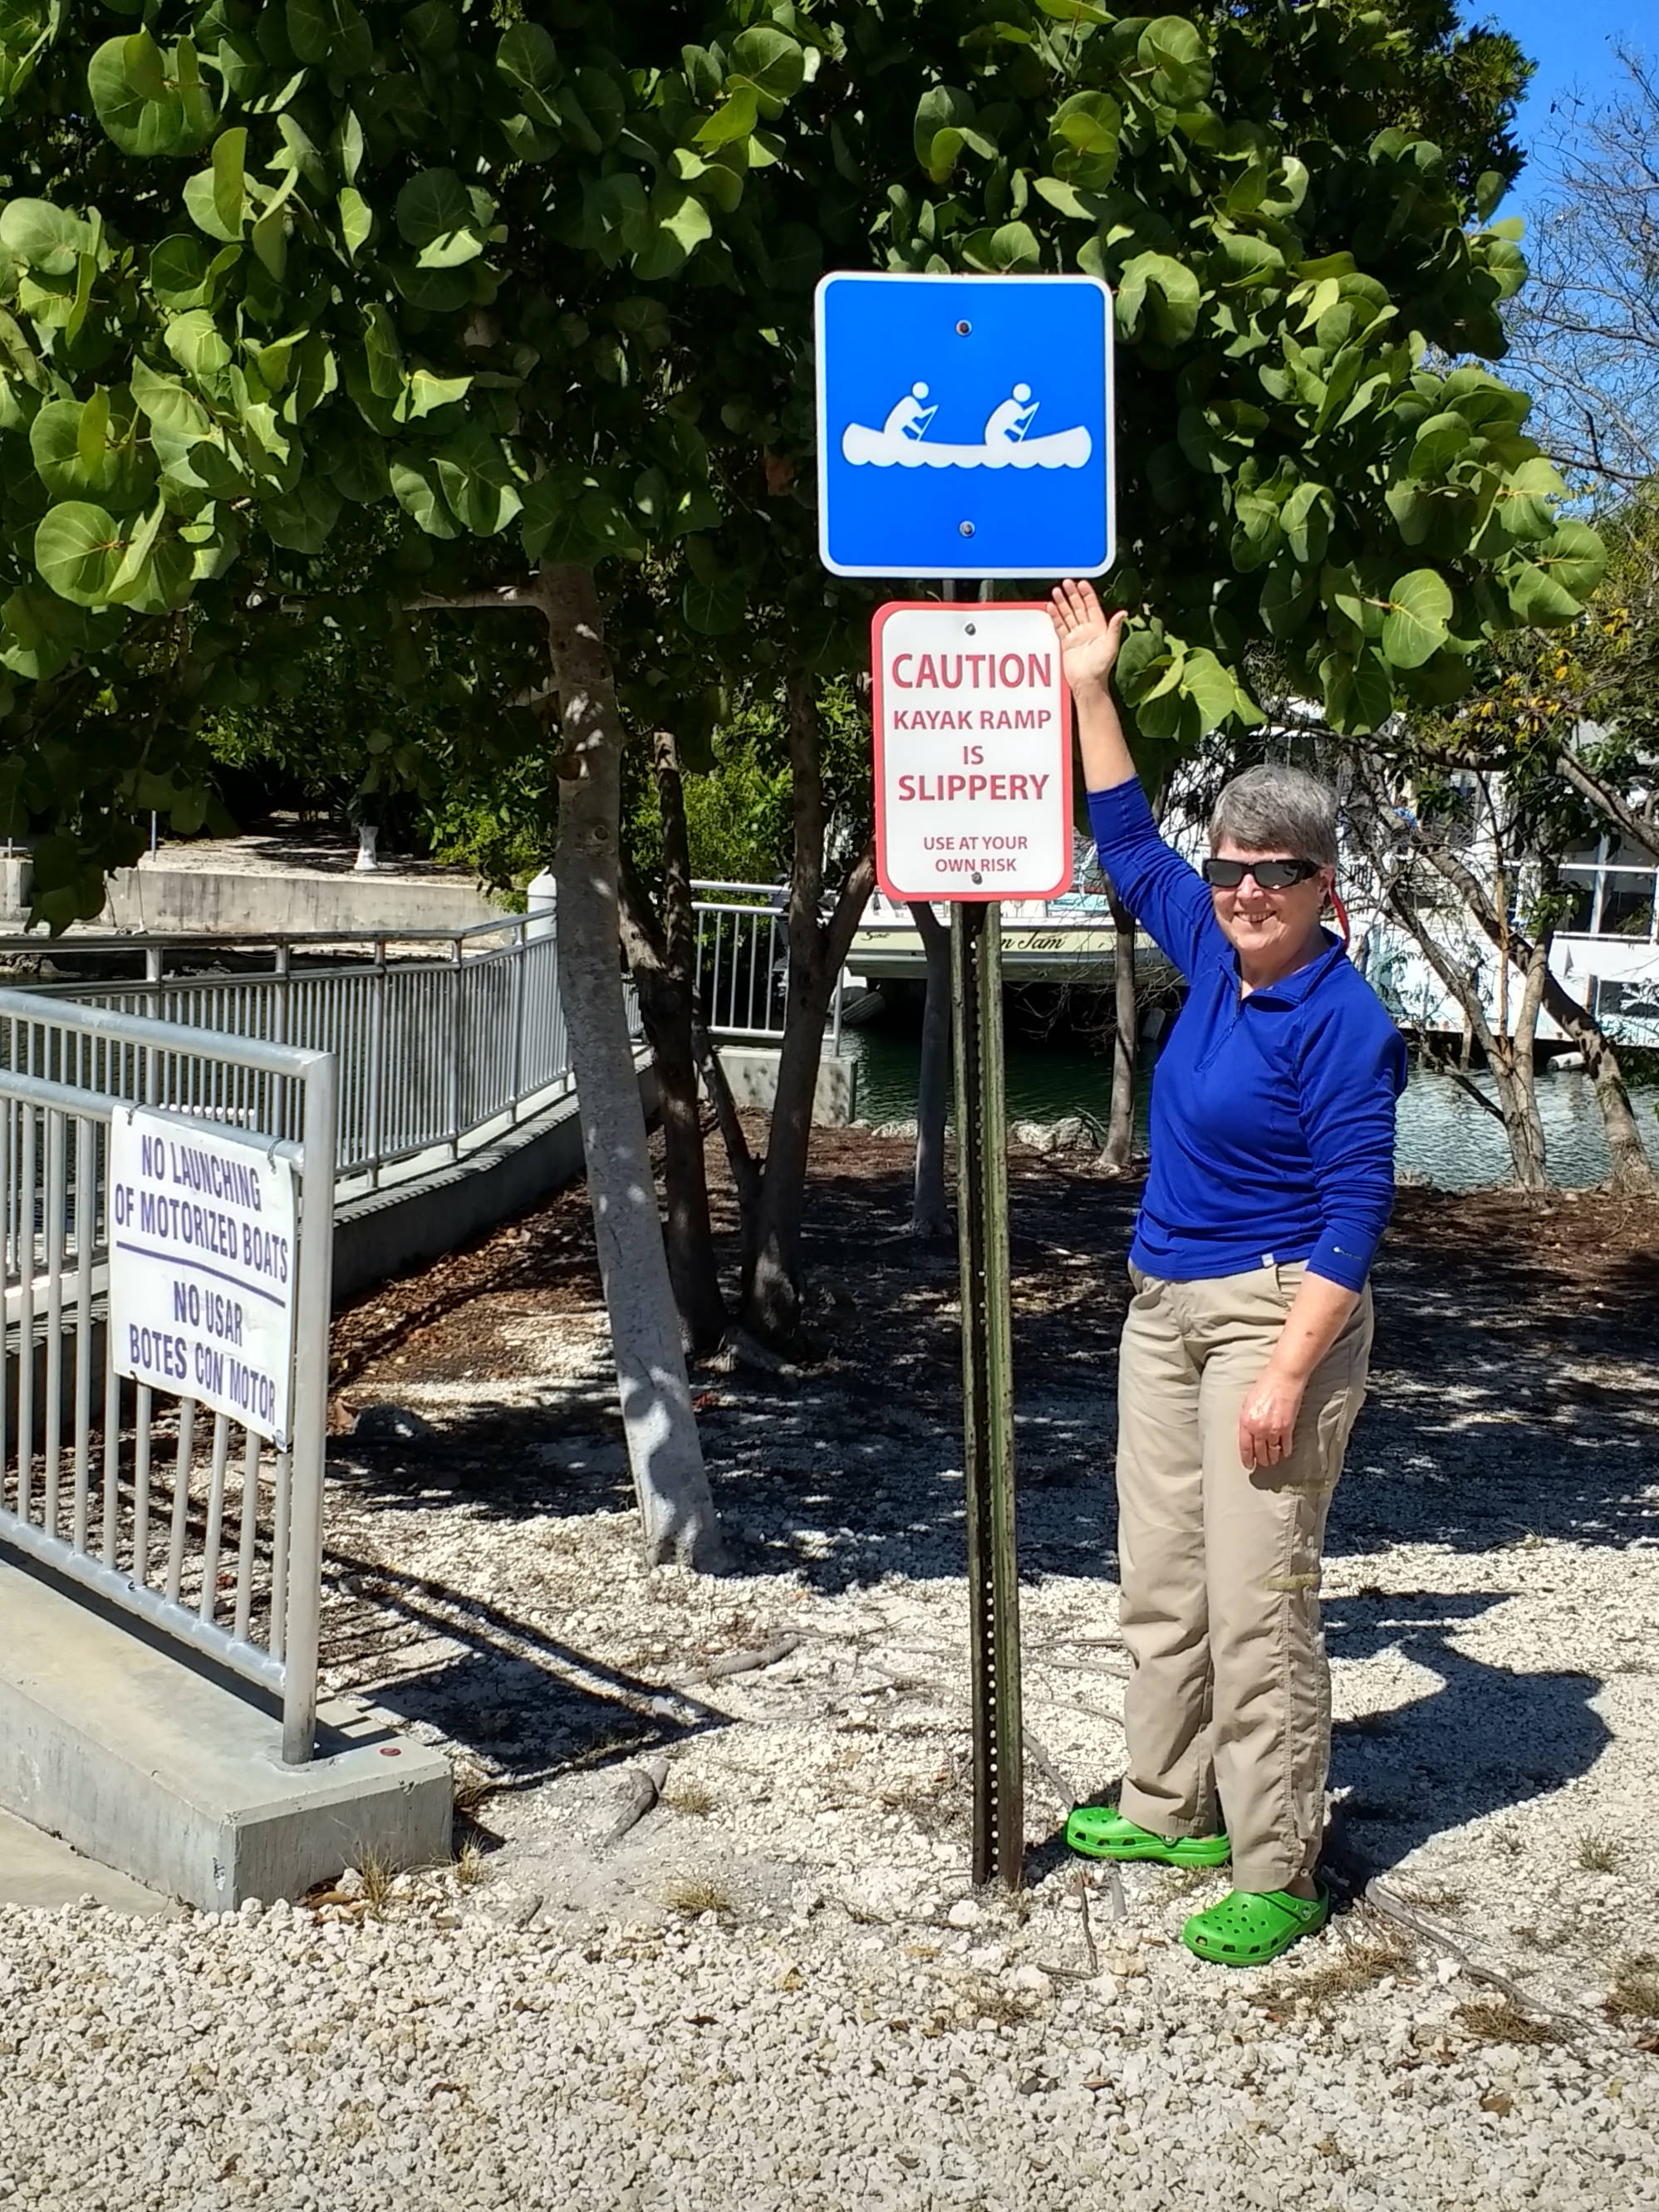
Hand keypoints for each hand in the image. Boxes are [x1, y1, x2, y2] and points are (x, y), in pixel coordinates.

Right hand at [1048, 578, 1127, 699]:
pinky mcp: (1066, 643)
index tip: (1082, 583)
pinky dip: (1055, 616)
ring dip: (1062, 603)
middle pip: (1078, 607)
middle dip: (1072, 595)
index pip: (1092, 606)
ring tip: (1056, 591)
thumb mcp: (1111, 645)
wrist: (1087, 683)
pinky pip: (1060, 626)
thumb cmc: (1101, 667)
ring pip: (1068, 615)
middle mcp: (1087, 629)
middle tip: (1066, 583)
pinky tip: (1051, 607)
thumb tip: (1123, 612)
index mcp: (1099, 628)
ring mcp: (1076, 636)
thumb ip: (1114, 628)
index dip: (1087, 594)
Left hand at [1237, 1362, 1306, 1470]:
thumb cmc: (1264, 1387)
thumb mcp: (1247, 1403)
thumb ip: (1246, 1420)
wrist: (1283, 1379)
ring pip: (1273, 1452)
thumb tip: (1247, 1433)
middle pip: (1259, 1452)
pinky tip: (1284, 1453)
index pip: (1245, 1447)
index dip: (1246, 1459)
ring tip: (1272, 1460)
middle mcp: (1259, 1429)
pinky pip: (1286, 1445)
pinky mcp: (1287, 1428)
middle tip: (1261, 1463)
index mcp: (1246, 1422)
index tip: (1248, 1465)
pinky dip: (1285, 1451)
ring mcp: (1274, 1429)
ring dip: (1272, 1458)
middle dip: (1260, 1460)